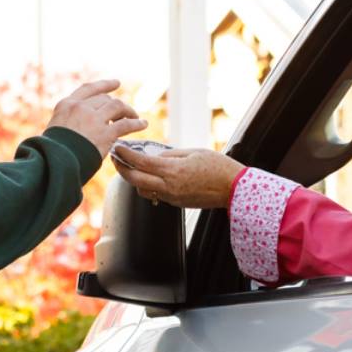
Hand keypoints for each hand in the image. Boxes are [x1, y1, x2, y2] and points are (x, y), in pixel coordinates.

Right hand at [46, 80, 146, 156]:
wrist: (54, 162)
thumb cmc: (51, 151)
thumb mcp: (56, 129)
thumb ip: (69, 122)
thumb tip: (80, 128)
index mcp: (66, 105)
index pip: (89, 89)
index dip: (104, 85)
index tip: (116, 83)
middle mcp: (80, 107)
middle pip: (105, 99)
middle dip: (116, 105)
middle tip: (124, 113)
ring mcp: (93, 119)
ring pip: (117, 107)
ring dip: (128, 111)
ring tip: (136, 118)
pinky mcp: (105, 133)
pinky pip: (125, 125)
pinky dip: (136, 124)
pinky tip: (142, 125)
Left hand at [111, 145, 244, 208]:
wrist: (235, 189)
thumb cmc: (218, 167)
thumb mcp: (193, 152)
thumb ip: (170, 155)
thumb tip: (153, 156)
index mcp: (173, 171)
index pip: (141, 163)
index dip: (126, 155)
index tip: (118, 148)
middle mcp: (169, 186)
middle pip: (135, 180)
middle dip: (121, 169)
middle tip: (116, 159)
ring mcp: (172, 197)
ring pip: (142, 190)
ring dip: (134, 179)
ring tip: (132, 167)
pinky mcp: (177, 203)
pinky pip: (155, 195)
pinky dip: (148, 186)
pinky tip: (149, 177)